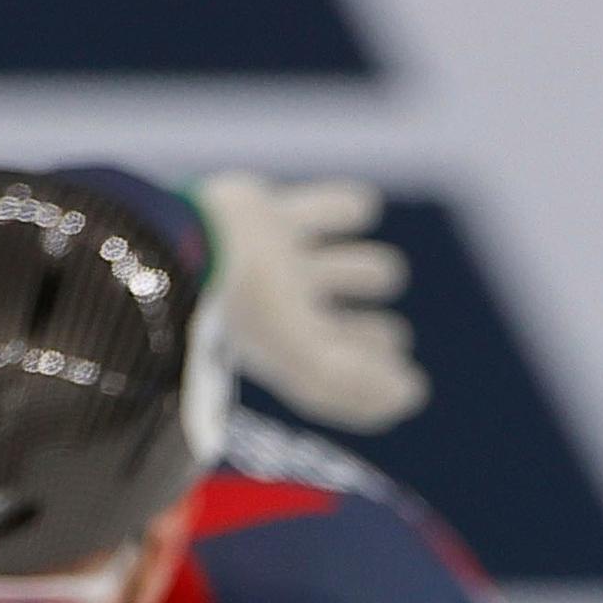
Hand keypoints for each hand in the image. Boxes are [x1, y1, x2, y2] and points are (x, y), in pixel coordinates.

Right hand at [195, 172, 426, 431]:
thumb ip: (356, 387)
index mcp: (290, 348)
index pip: (343, 367)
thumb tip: (414, 395)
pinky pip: (323, 207)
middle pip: (337, 324)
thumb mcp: (305, 363)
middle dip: (369, 333)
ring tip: (381, 274)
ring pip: (336, 266)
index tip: (409, 378)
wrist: (188, 241)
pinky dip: (348, 208)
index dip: (378, 373)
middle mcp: (286, 309)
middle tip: (390, 337)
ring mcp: (278, 261)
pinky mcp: (268, 212)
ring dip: (364, 269)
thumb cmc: (246, 311)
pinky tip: (363, 210)